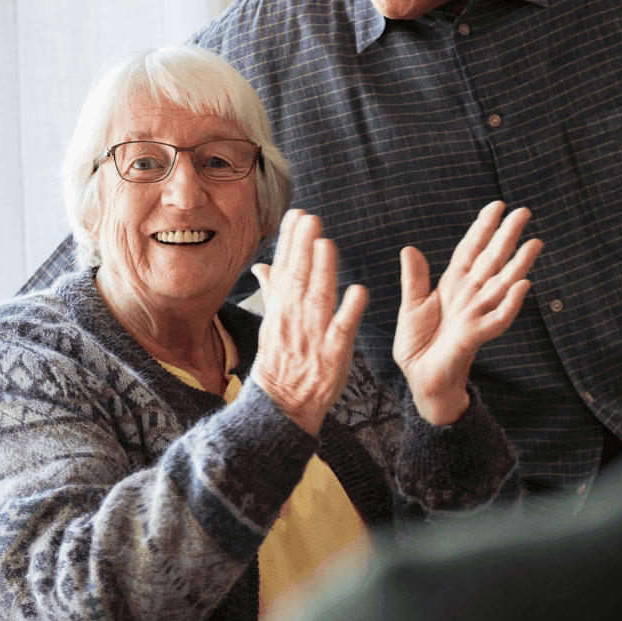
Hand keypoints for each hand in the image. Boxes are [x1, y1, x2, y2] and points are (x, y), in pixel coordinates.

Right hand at [251, 209, 368, 435]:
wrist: (282, 405)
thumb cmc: (280, 362)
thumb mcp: (271, 324)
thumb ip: (272, 291)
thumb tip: (263, 265)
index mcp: (281, 309)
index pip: (285, 268)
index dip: (290, 241)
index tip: (296, 215)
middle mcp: (295, 319)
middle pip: (299, 277)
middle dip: (304, 247)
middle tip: (311, 219)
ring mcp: (313, 336)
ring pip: (318, 298)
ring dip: (323, 271)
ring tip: (327, 244)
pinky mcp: (333, 354)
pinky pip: (342, 329)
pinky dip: (349, 310)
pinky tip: (359, 290)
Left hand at [393, 201, 542, 425]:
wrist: (419, 380)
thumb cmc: (418, 346)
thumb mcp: (411, 307)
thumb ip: (414, 279)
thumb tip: (410, 248)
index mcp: (453, 286)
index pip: (471, 251)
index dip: (482, 228)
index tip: (496, 206)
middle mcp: (469, 296)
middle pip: (492, 260)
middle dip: (507, 236)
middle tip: (524, 211)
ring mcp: (475, 315)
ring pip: (502, 285)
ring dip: (519, 264)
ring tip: (535, 242)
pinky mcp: (475, 337)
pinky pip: (497, 319)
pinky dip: (510, 304)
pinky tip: (522, 286)